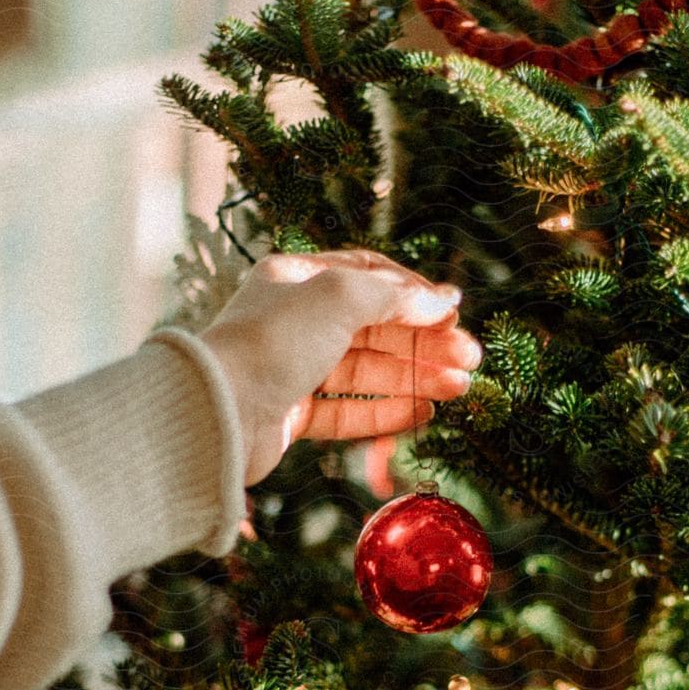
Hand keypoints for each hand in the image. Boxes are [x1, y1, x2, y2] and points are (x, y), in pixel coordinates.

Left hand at [202, 250, 480, 484]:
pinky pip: (348, 409)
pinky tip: (424, 411)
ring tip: (460, 388)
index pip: (368, 276)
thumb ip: (394, 296)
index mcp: (297, 278)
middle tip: (471, 358)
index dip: (414, 294)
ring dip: (415, 376)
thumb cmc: (272, 342)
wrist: (218, 411)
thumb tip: (442, 301)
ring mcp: (291, 368)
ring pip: (366, 369)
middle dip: (424, 340)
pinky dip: (387, 410)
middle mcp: (293, 320)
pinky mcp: (290, 413)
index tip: (453, 313)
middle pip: (373, 326)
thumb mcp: (338, 297)